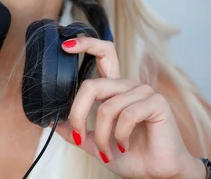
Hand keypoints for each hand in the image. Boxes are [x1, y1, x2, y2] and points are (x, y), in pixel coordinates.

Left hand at [55, 36, 205, 178]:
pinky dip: (119, 136)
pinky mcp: (157, 103)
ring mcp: (143, 92)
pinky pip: (126, 115)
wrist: (158, 173)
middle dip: (78, 114)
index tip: (65, 46)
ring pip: (107, 107)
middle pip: (92, 85)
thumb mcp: (96, 142)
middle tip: (78, 136)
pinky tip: (123, 146)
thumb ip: (76, 131)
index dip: (85, 44)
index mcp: (114, 88)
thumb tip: (53, 122)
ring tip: (106, 151)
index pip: (102, 55)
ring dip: (101, 135)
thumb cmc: (131, 156)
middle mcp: (128, 85)